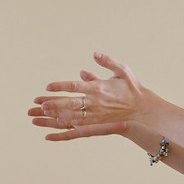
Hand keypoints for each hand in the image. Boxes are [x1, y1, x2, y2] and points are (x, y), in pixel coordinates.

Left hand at [30, 53, 144, 134]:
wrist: (143, 109)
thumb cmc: (132, 88)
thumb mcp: (122, 71)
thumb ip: (107, 62)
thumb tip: (95, 54)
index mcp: (99, 88)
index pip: (75, 86)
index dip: (61, 86)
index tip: (48, 86)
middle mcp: (96, 102)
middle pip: (70, 104)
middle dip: (54, 104)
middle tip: (40, 105)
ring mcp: (96, 115)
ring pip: (72, 116)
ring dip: (56, 115)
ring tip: (42, 114)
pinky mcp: (97, 124)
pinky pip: (78, 126)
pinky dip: (64, 128)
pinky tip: (53, 129)